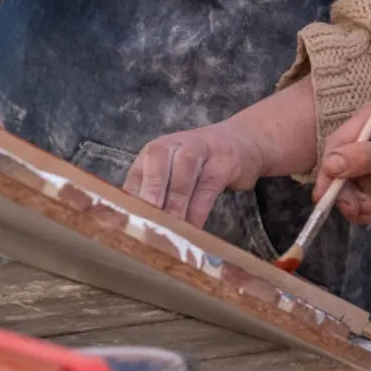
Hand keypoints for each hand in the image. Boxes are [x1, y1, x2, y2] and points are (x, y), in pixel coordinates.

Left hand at [126, 121, 272, 225]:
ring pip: (182, 176)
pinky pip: (208, 186)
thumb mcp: (175, 171)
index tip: (125, 227)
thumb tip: (137, 227)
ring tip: (169, 231)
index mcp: (155, 152)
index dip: (129, 201)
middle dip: (150, 197)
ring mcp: (199, 150)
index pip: (136, 176)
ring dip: (175, 205)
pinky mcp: (223, 161)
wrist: (245, 139)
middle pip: (156, 169)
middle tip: (144, 225)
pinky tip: (195, 228)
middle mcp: (173, 146)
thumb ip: (156, 193)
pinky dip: (199, 209)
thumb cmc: (202, 163)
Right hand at [313, 104, 370, 225]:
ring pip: (340, 185)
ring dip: (349, 203)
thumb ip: (364, 158)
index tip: (326, 193)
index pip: (335, 144)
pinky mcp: (369, 181)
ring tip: (368, 212)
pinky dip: (356, 210)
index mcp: (367, 120)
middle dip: (340, 191)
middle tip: (353, 208)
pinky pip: (351, 197)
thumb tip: (330, 164)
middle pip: (333, 167)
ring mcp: (363, 162)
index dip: (327, 170)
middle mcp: (361, 139)